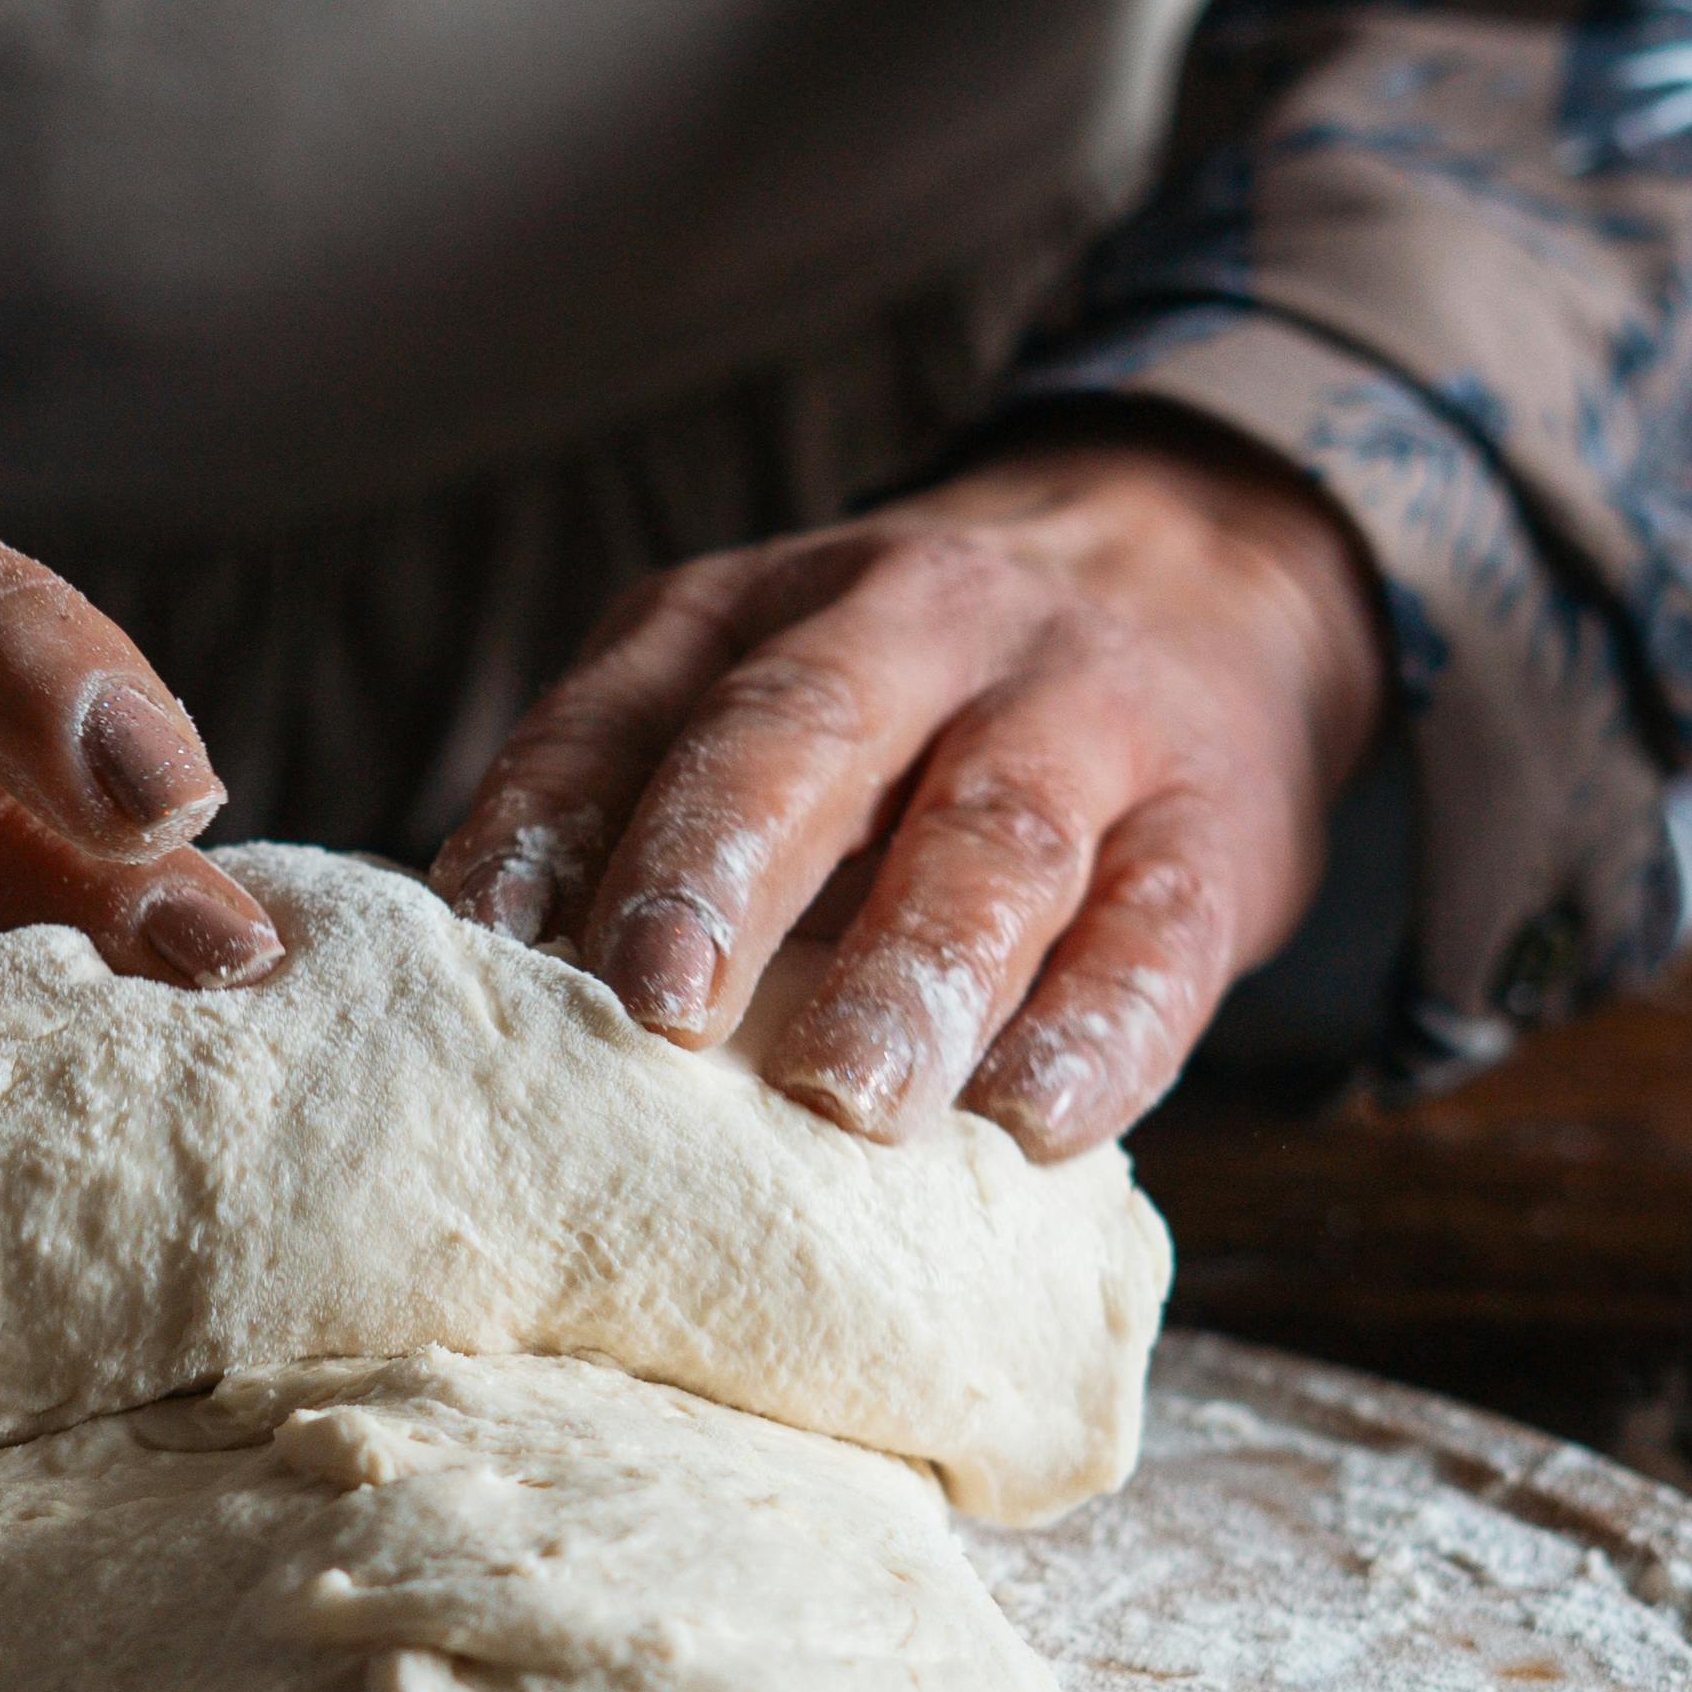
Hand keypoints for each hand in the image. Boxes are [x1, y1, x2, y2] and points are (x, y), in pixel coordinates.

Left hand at [430, 424, 1388, 1159]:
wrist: (1207, 572)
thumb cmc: (923, 701)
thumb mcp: (774, 677)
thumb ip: (649, 795)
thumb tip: (476, 993)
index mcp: (770, 605)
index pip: (639, 703)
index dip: (558, 816)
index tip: (484, 937)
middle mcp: (925, 626)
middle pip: (809, 736)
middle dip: (721, 868)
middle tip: (657, 1006)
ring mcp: (1083, 717)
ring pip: (993, 833)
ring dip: (915, 970)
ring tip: (850, 1097)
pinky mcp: (1215, 831)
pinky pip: (1155, 933)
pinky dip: (1095, 1030)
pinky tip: (1034, 1119)